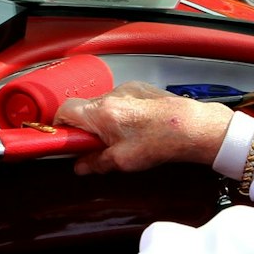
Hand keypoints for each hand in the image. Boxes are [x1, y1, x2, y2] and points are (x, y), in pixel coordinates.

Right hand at [53, 81, 233, 174]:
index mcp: (101, 112)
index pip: (64, 111)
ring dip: (105, 121)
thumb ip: (96, 162)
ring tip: (122, 139)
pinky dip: (121, 114)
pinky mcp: (140, 88)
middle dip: (86, 127)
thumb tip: (81, 165)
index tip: (65, 139)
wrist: (192, 127)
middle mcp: (111, 96)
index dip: (61, 126)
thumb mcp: (122, 161)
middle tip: (97, 145)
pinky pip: (120, 100)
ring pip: (103, 105)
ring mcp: (126, 89)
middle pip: (84, 108)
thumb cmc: (161, 141)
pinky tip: (136, 129)